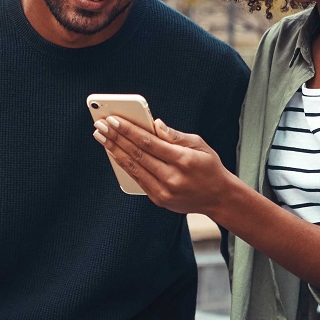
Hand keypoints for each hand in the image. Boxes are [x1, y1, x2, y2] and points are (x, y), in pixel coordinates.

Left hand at [93, 117, 237, 216]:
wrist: (219, 198)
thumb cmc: (209, 167)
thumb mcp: (199, 145)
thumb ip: (175, 135)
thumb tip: (154, 124)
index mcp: (183, 160)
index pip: (149, 142)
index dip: (128, 130)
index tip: (113, 120)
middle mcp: (172, 177)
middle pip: (137, 154)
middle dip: (116, 138)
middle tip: (100, 126)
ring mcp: (164, 191)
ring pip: (133, 167)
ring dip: (114, 150)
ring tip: (101, 137)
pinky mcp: (159, 199)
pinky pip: (137, 179)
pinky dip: (123, 165)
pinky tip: (114, 153)